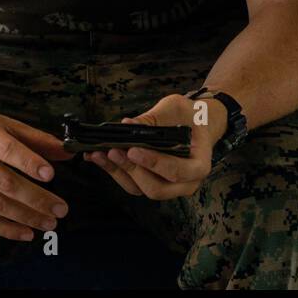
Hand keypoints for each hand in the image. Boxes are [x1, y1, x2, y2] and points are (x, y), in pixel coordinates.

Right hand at [0, 93, 73, 241]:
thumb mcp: (0, 122)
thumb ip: (34, 138)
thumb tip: (66, 152)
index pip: (7, 150)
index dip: (29, 162)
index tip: (51, 174)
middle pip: (5, 183)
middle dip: (36, 199)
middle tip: (61, 209)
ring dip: (26, 217)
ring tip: (50, 223)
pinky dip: (6, 229)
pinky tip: (26, 233)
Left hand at [85, 93, 220, 199]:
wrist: (196, 124)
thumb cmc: (190, 117)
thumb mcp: (176, 109)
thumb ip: (154, 118)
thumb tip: (128, 125)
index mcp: (199, 165)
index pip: (177, 172)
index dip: (154, 163)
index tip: (133, 150)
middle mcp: (186, 183)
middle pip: (156, 188)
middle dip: (132, 170)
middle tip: (113, 151)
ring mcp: (168, 187)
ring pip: (140, 189)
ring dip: (117, 172)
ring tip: (99, 154)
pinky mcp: (151, 183)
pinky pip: (131, 183)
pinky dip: (114, 171)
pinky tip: (98, 157)